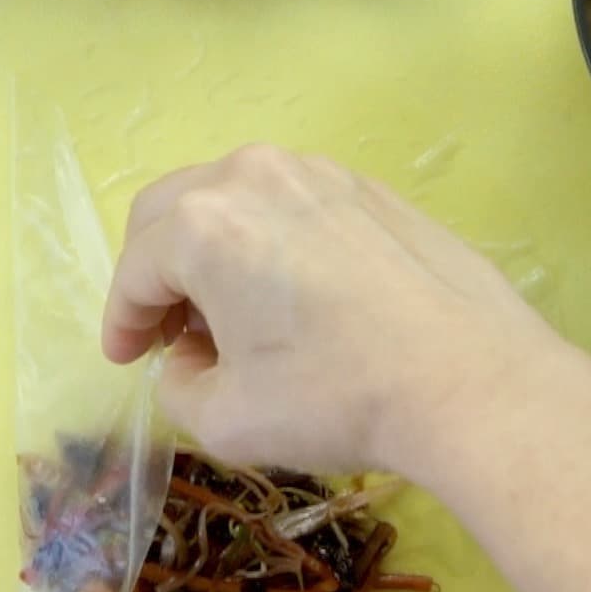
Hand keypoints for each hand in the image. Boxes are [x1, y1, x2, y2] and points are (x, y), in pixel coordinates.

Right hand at [102, 145, 565, 477]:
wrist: (469, 381)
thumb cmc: (335, 399)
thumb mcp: (226, 418)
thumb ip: (178, 383)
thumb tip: (189, 357)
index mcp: (205, 225)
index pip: (137, 269)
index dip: (121, 320)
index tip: (125, 360)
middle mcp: (254, 176)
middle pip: (173, 212)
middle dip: (157, 273)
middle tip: (167, 333)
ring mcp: (319, 173)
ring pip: (234, 200)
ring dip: (212, 252)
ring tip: (231, 317)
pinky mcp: (370, 189)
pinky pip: (292, 206)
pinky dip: (269, 242)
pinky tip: (295, 297)